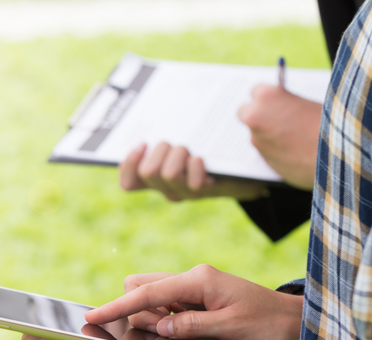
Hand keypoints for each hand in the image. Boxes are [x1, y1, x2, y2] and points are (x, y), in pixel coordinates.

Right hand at [85, 264, 302, 339]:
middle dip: (135, 311)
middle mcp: (194, 278)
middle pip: (145, 287)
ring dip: (152, 318)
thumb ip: (191, 325)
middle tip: (151, 335)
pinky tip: (176, 335)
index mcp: (198, 279)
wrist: (294, 321)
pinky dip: (165, 320)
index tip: (91, 316)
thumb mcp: (230, 327)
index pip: (148, 292)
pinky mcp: (201, 300)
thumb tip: (159, 325)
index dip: (118, 307)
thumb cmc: (267, 322)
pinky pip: (171, 306)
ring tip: (173, 339)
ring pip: (156, 297)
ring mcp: (197, 288)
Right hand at [119, 142, 266, 201]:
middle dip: (159, 150)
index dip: (129, 164)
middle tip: (175, 143)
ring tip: (189, 150)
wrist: (243, 167)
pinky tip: (201, 158)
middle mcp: (166, 189)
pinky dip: (196, 165)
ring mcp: (184, 192)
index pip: (128, 182)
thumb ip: (162, 135)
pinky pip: (192, 181)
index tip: (142, 144)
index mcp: (155, 178)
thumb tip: (147, 114)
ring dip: (179, 154)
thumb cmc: (207, 148)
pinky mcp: (204, 192)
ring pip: (168, 174)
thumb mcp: (180, 140)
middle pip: (148, 172)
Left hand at [238, 85, 322, 189]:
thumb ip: (290, 103)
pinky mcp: (265, 162)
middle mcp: (256, 118)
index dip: (268, 97)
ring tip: (295, 140)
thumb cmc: (331, 123)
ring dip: (268, 136)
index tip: (277, 102)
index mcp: (267, 96)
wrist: (341, 154)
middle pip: (245, 112)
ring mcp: (258, 142)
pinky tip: (297, 153)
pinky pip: (267, 153)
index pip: (256, 90)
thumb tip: (284, 106)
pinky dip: (277, 153)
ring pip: (256, 135)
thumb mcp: (310, 102)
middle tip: (275, 119)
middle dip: (257, 115)